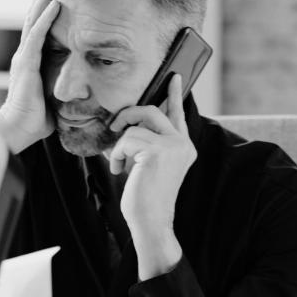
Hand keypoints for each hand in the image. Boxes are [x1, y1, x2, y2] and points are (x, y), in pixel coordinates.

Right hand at [0, 0, 58, 152]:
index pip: (39, 31)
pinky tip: (56, 4)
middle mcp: (24, 56)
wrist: (18, 131)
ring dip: (45, 0)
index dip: (47, 13)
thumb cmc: (35, 121)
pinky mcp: (26, 64)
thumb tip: (79, 91)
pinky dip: (46, 19)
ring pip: (34, 21)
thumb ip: (60, 88)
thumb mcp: (52, 98)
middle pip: (34, 19)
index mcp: (30, 63)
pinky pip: (37, 36)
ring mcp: (23, 58)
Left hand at [108, 75, 196, 279]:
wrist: (151, 221)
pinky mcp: (157, 151)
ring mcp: (172, 146)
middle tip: (113, 126)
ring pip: (135, 126)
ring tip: (119, 164)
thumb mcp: (149, 166)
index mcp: (183, 147)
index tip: (174, 76)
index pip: (178, 114)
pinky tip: (119, 170)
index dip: (174, 94)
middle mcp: (182, 144)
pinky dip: (117, 154)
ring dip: (119, 145)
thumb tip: (126, 125)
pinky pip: (127, 139)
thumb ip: (146, 144)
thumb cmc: (146, 198)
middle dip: (128, 116)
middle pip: (151, 111)